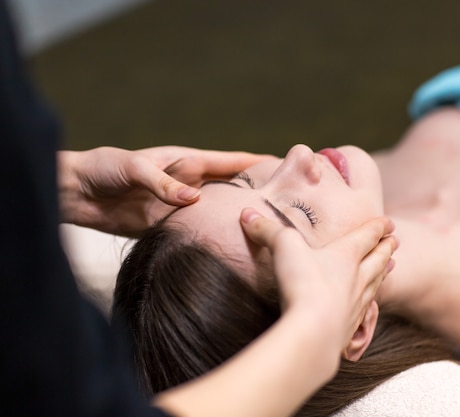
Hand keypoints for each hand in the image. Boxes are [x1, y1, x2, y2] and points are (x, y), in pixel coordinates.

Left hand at [58, 146, 270, 235]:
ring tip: (267, 229)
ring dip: (238, 219)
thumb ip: (163, 183)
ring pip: (218, 214)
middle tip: (287, 205)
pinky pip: (196, 233)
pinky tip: (231, 247)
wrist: (76, 192)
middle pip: (232, 189)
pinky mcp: (168, 228)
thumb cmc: (104, 167)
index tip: (287, 166)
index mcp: (187, 162)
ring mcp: (181, 208)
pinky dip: (213, 238)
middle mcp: (190, 185)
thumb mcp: (133, 168)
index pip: (231, 162)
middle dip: (257, 193)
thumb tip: (195, 201)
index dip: (258, 163)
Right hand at [240, 208, 397, 353]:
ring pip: (376, 284)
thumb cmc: (304, 283)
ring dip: (384, 273)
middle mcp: (358, 277)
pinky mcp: (350, 327)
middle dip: (386, 249)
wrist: (314, 331)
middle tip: (396, 242)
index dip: (378, 228)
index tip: (389, 223)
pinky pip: (366, 311)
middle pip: (378, 259)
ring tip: (391, 267)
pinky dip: (371, 304)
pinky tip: (369, 306)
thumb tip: (246, 213)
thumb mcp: (283, 247)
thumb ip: (267, 230)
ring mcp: (357, 304)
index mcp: (346, 254)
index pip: (367, 236)